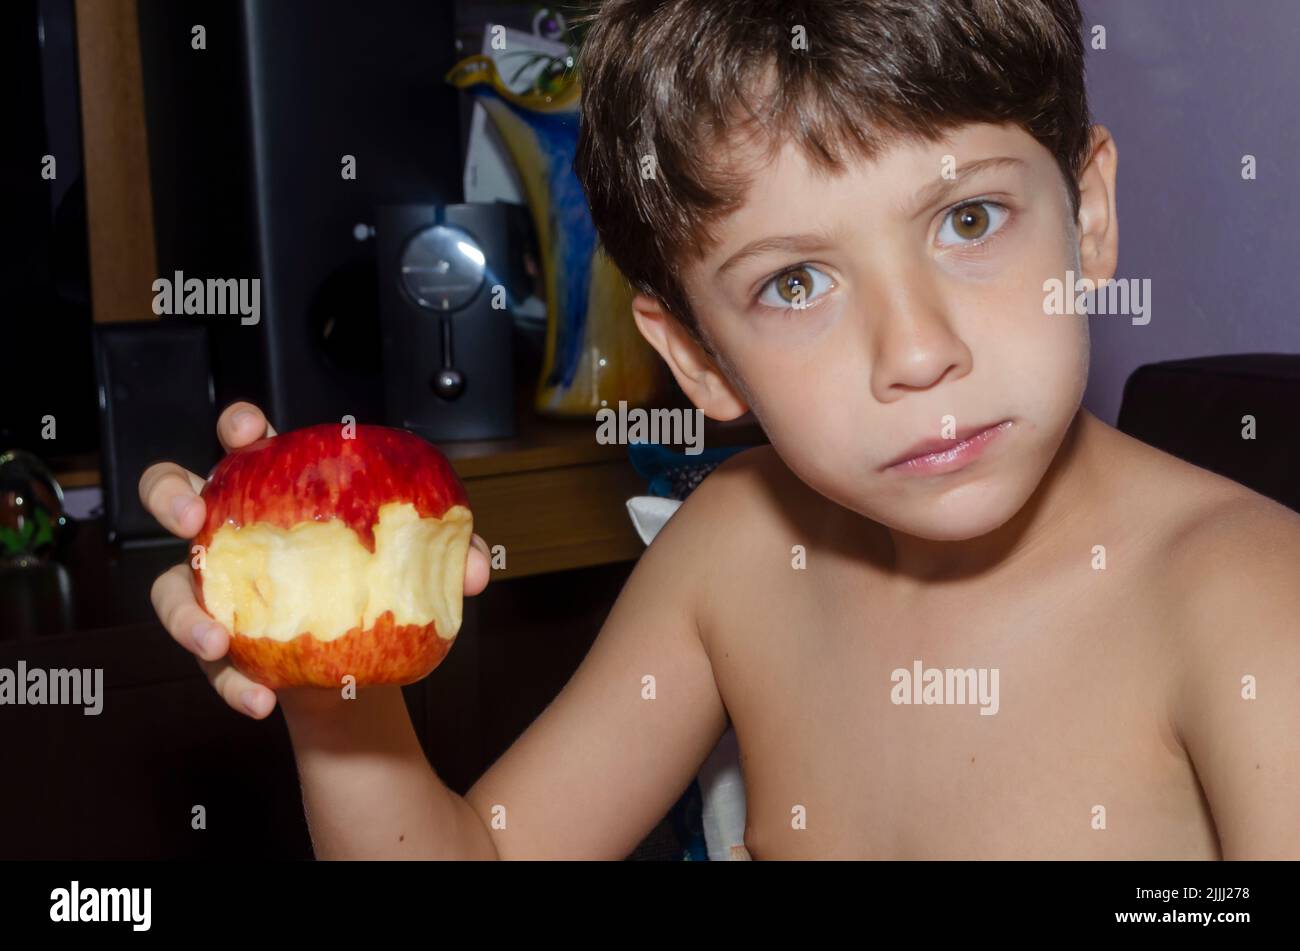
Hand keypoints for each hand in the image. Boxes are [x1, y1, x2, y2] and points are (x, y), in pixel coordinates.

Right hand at [139, 401, 490, 718]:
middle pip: (171, 494)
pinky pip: (209, 664)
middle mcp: (231, 535)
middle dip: (169, 494)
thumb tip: (471, 569)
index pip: (245, 443)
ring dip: (185, 615)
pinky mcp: (217, 648)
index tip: (249, 430)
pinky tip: (258, 699)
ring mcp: (214, 591)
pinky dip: (232, 683)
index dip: (238, 427)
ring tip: (217, 639)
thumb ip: (447, 557)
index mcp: (276, 493)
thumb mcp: (417, 566)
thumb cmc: (376, 587)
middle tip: (193, 516)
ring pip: (167, 589)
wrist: (359, 668)